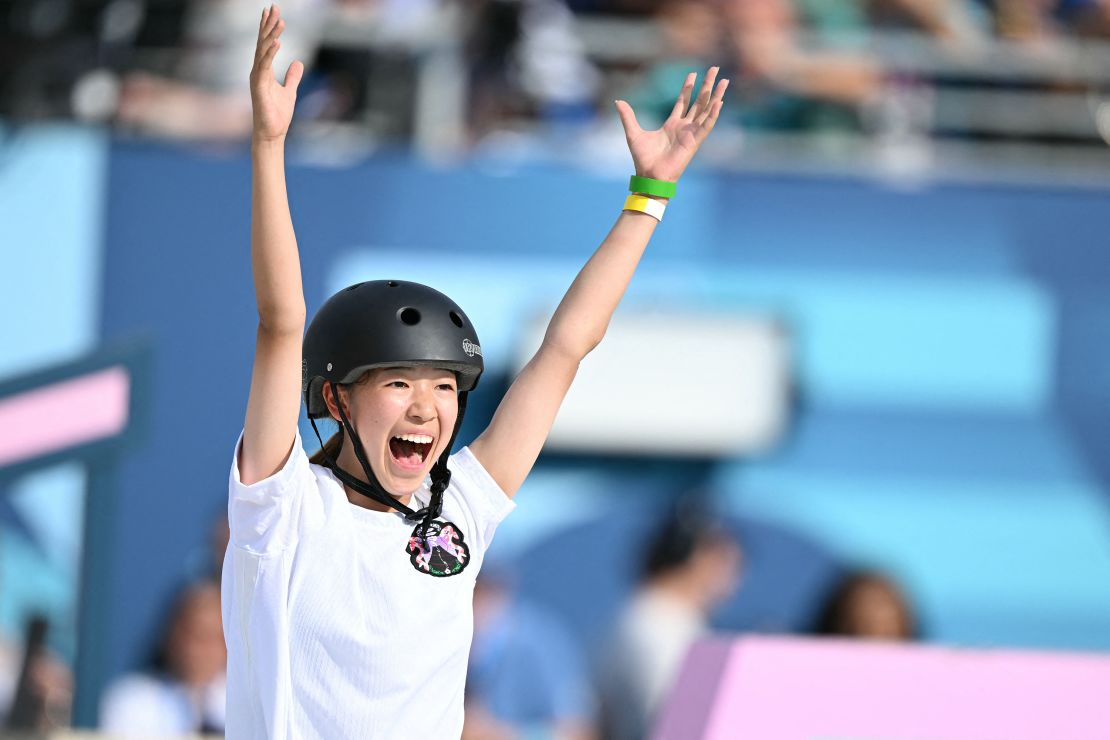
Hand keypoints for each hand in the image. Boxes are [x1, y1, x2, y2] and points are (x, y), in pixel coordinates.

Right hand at [250, 4, 303, 142]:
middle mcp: (258, 71)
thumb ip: (292, 77)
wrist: (272, 133)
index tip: (273, 12)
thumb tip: (298, 63)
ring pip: (263, 51)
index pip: (266, 44)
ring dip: (271, 35)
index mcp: (264, 71)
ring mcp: (257, 78)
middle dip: (268, 25)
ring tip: (280, 21)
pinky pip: (264, 66)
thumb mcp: (290, 91)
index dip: (269, 28)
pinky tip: (277, 42)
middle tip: (274, 7)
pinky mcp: (259, 87)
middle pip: (263, 43)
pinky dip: (270, 54)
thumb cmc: (277, 115)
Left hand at [615, 67, 728, 182]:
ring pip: (707, 110)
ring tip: (724, 81)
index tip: (693, 74)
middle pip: (699, 102)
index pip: (683, 101)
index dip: (688, 87)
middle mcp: (684, 127)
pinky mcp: (695, 141)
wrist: (650, 176)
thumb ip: (628, 116)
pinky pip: (707, 125)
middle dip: (706, 86)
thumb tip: (618, 101)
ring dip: (716, 96)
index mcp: (672, 124)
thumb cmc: (643, 159)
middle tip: (714, 69)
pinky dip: (713, 114)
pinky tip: (719, 102)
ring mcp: (691, 133)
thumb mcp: (633, 133)